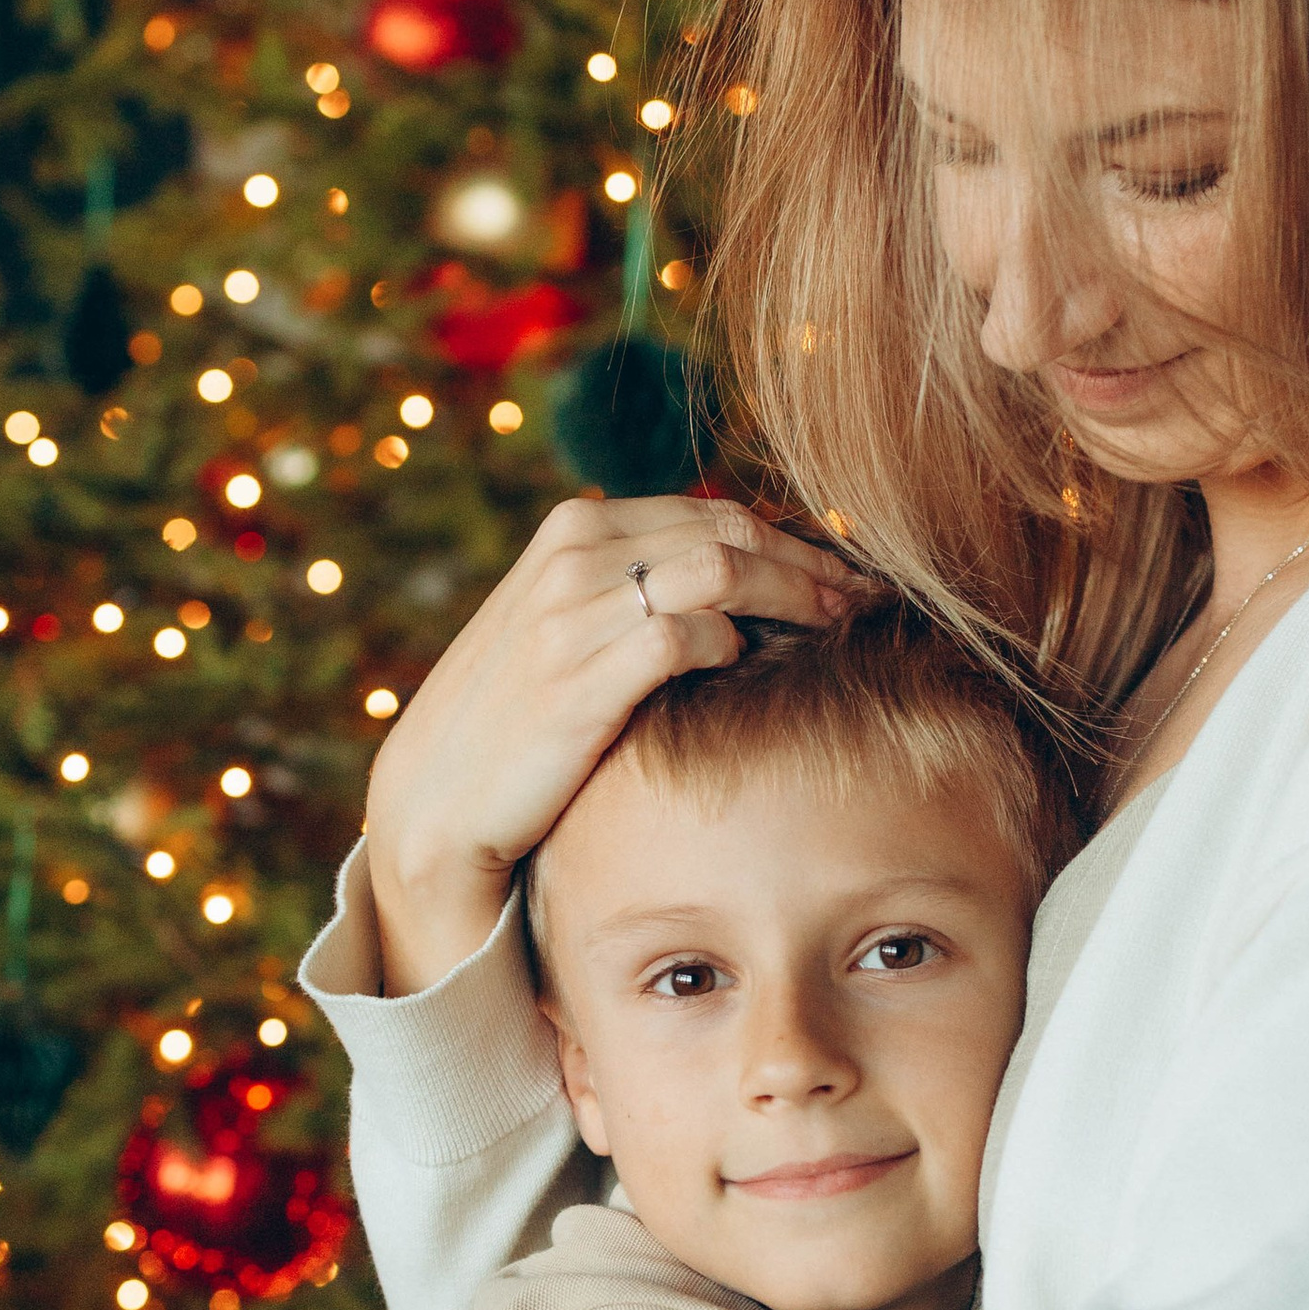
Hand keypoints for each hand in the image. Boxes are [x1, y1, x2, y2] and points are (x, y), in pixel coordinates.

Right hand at [366, 494, 862, 992]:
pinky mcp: (581, 674)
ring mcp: (574, 609)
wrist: (436, 797)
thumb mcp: (566, 626)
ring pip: (722, 571)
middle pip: (731, 531)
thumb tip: (740, 578)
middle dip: (813, 565)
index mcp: (577, 527)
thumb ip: (634, 588)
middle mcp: (574, 552)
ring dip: (797, 598)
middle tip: (872, 603)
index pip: (714, 512)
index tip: (848, 578)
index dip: (794, 543)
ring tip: (844, 631)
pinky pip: (688, 637)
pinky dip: (737, 647)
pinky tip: (760, 669)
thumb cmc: (518, 719)